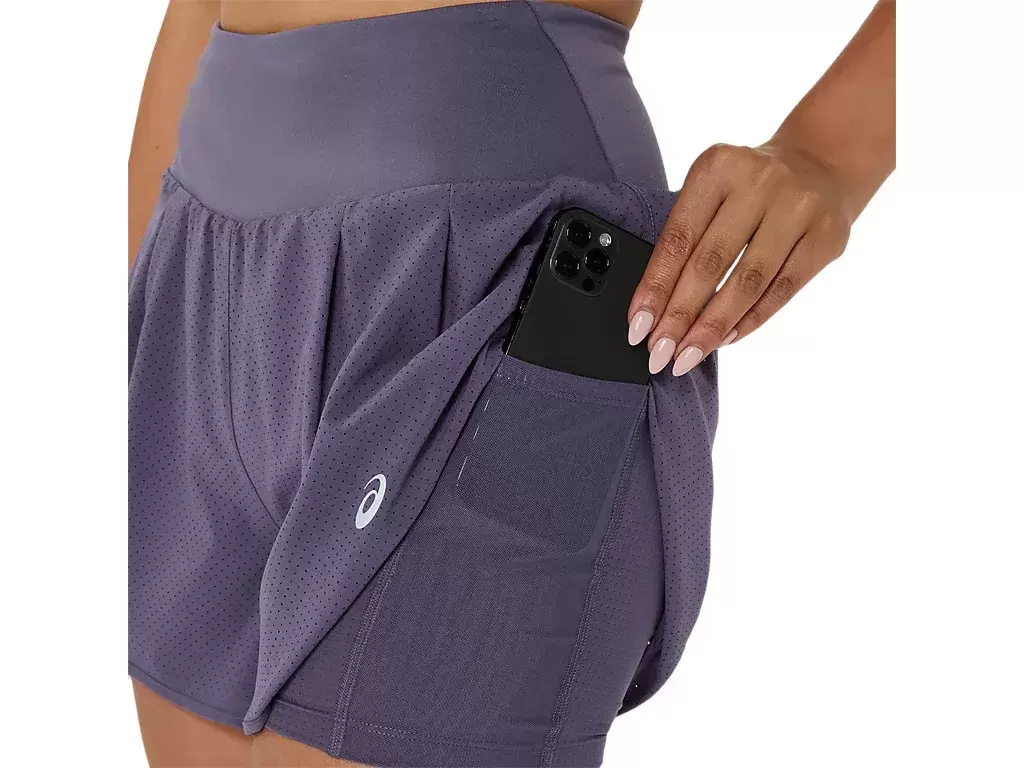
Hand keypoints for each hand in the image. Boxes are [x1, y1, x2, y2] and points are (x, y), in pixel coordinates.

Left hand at [627, 142, 852, 375]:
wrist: (822, 164)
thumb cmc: (751, 188)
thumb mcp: (713, 190)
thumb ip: (688, 237)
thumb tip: (656, 307)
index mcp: (718, 167)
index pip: (678, 239)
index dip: (655, 287)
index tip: (637, 327)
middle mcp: (759, 183)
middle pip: (710, 264)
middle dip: (680, 316)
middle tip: (660, 352)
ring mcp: (798, 209)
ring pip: (747, 283)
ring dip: (713, 327)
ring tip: (688, 356)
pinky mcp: (826, 237)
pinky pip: (781, 291)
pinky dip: (750, 320)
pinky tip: (726, 339)